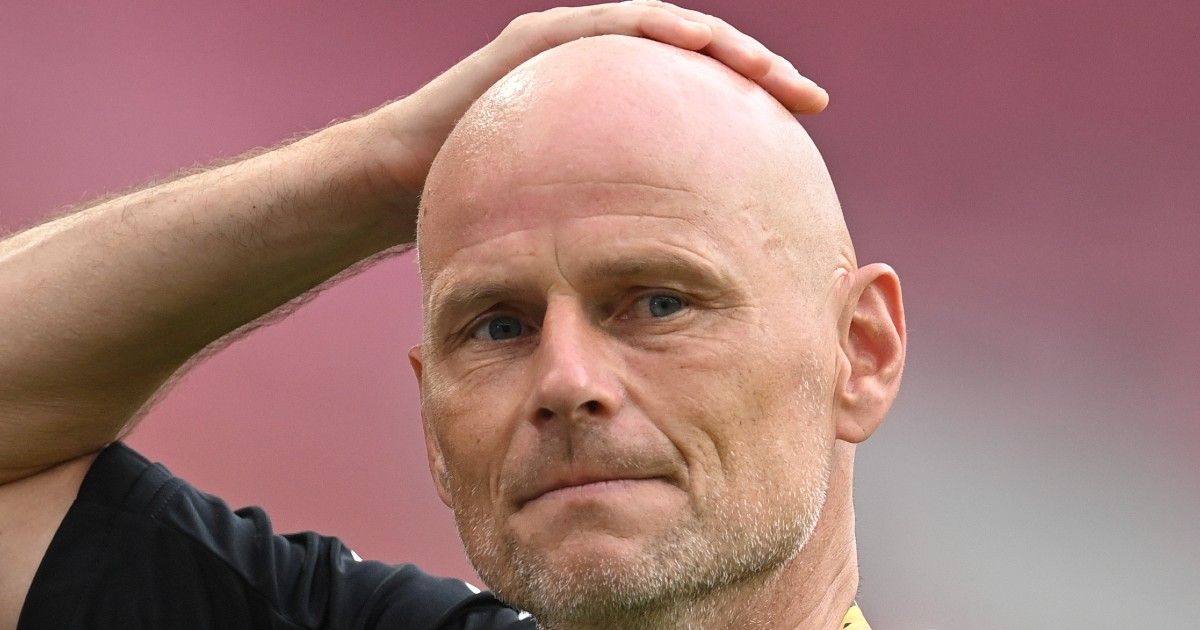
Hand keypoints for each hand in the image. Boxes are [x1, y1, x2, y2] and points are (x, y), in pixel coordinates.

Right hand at [370, 1, 826, 193]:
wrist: (405, 184)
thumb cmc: (489, 219)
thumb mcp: (576, 230)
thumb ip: (623, 237)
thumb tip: (677, 289)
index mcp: (617, 120)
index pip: (699, 107)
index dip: (754, 111)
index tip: (801, 140)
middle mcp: (600, 76)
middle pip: (698, 63)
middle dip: (759, 74)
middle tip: (811, 100)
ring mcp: (571, 50)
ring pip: (667, 32)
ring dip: (725, 47)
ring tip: (772, 71)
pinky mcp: (539, 40)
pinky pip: (612, 24)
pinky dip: (660, 31)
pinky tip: (702, 44)